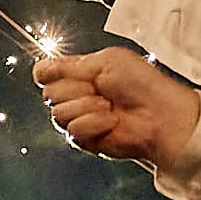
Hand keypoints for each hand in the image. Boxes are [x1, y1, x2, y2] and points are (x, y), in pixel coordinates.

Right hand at [32, 44, 199, 163]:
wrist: (159, 114)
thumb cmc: (143, 84)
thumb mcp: (105, 60)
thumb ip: (68, 64)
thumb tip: (41, 68)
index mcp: (81, 73)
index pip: (45, 74)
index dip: (50, 73)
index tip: (67, 72)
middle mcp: (78, 96)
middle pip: (48, 93)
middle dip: (74, 89)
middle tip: (101, 89)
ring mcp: (81, 118)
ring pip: (58, 113)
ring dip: (86, 107)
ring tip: (109, 107)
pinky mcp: (85, 139)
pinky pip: (72, 130)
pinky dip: (93, 124)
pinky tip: (111, 122)